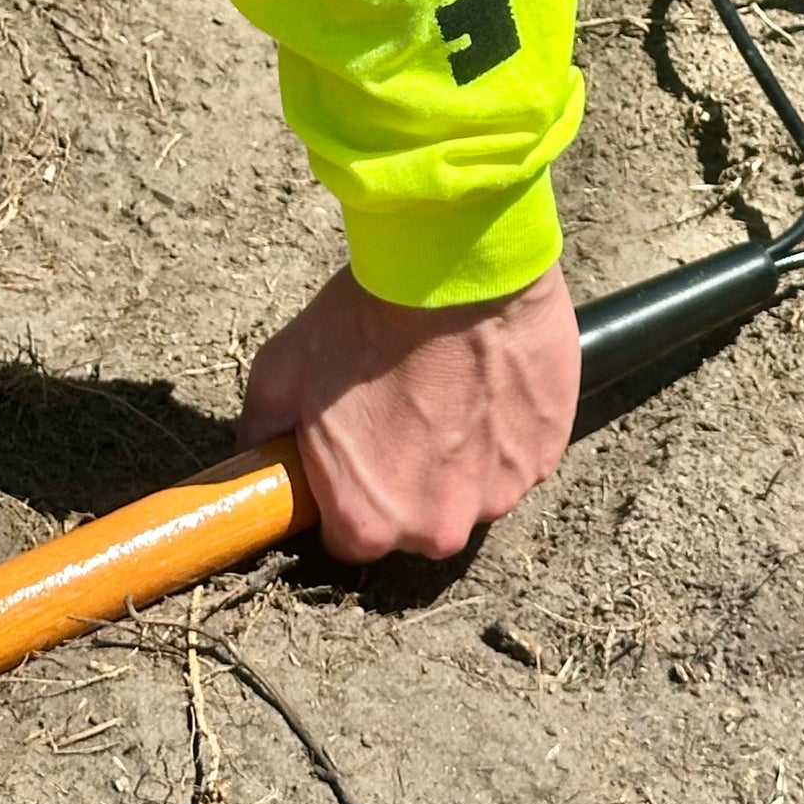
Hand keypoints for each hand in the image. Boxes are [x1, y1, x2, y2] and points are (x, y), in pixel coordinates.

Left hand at [239, 260, 579, 561]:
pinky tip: (488, 376)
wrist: (455, 265)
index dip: (345, 492)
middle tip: (402, 407)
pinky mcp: (544, 452)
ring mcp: (500, 492)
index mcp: (367, 521)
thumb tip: (259, 459)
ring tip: (450, 385)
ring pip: (472, 489)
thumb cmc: (366, 319)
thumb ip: (263, 434)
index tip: (351, 451)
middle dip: (405, 476)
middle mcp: (437, 526)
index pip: (348, 538)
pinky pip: (517, 455)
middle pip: (416, 520)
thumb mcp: (280, 373)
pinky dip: (503, 427)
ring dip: (460, 453)